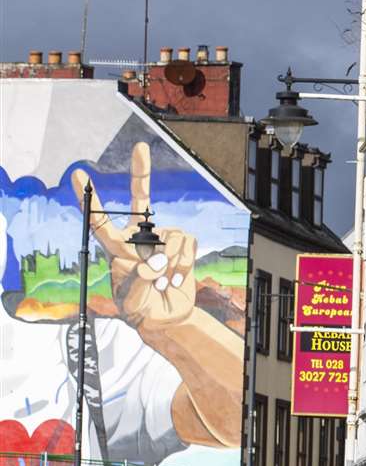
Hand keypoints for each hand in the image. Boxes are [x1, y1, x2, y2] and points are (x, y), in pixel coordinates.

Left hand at [72, 141, 198, 330]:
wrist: (167, 318)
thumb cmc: (141, 308)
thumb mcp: (131, 300)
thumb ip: (138, 280)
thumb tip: (154, 262)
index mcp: (117, 248)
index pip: (100, 221)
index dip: (89, 198)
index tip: (79, 175)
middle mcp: (139, 237)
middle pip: (141, 199)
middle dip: (141, 172)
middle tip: (141, 147)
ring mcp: (163, 239)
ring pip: (171, 237)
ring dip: (170, 265)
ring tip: (163, 283)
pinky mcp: (183, 245)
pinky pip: (187, 246)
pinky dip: (184, 266)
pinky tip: (176, 280)